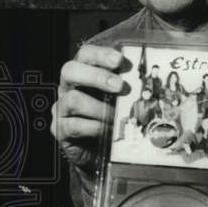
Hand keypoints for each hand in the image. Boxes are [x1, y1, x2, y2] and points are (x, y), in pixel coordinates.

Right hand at [51, 44, 125, 171]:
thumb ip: (127, 88)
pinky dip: (95, 127)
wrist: (96, 152)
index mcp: (82, 75)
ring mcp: (61, 108)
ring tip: (116, 116)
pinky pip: (74, 125)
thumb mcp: (119, 101)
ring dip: (99, 108)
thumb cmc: (108, 120)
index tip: (119, 61)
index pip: (85, 55)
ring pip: (73, 99)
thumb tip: (147, 81)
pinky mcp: (60, 129)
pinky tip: (107, 130)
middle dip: (96, 76)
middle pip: (70, 71)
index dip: (100, 55)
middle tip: (120, 87)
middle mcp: (68, 88)